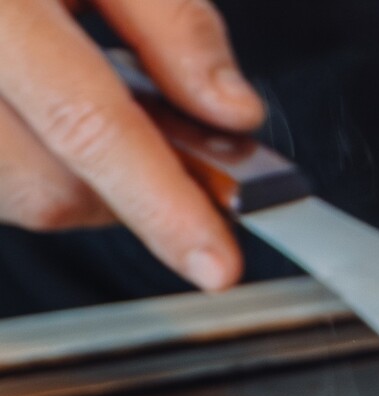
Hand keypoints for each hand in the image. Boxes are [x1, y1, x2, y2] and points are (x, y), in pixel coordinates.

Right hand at [0, 0, 264, 289]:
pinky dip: (39, 168)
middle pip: (50, 186)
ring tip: (80, 102)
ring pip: (20, 200)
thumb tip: (233, 114)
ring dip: (80, 179)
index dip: (161, 202)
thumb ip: (174, 23)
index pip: (86, 122)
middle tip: (161, 138)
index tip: (217, 265)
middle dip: (130, 190)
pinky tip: (41, 117)